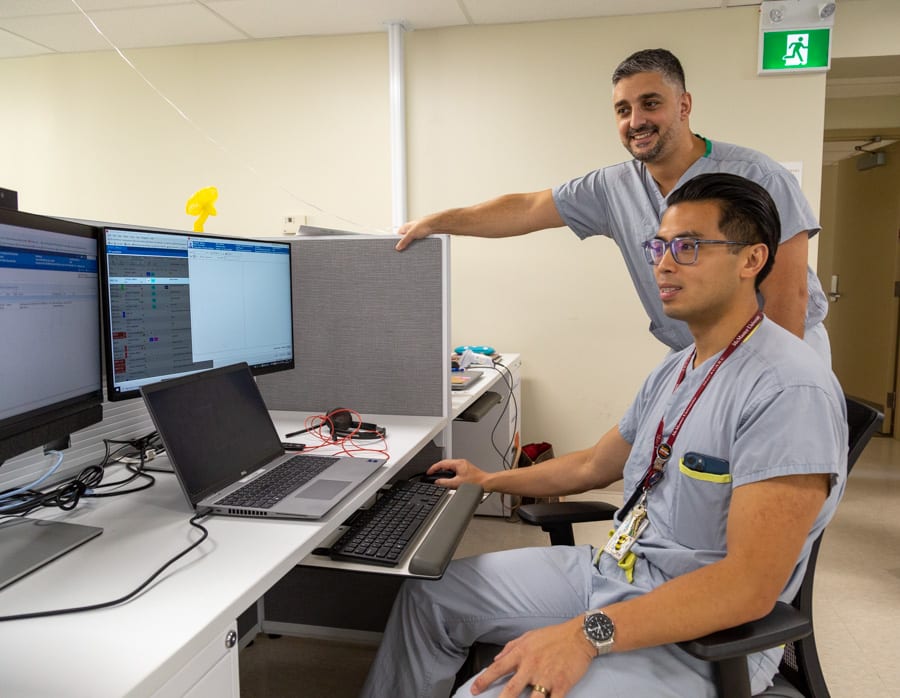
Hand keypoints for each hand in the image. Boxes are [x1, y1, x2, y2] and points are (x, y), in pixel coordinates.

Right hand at [395, 219, 430, 250]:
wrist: (436, 225)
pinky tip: (420, 248)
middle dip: (406, 246)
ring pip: (412, 244)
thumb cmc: (424, 224)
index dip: (397, 243)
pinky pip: (418, 244)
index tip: (397, 249)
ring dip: (413, 247)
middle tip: (406, 251)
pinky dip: (418, 247)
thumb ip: (404, 240)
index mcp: (404, 228)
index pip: (397, 237)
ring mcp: (416, 235)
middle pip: (405, 241)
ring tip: (414, 248)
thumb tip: (398, 247)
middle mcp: (410, 231)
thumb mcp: (411, 233)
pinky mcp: (421, 238)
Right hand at [425, 459, 485, 487]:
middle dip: (438, 469)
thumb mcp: (457, 483)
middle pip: (445, 464)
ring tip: (439, 477)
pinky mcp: (466, 470)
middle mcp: (461, 463)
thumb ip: (445, 482)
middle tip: (432, 474)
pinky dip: (449, 474)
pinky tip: (449, 480)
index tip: (429, 472)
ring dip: (444, 472)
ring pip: (450, 467)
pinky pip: (454, 470)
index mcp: (458, 463)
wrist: (487, 483)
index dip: (434, 468)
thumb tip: (437, 482)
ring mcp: (464, 466)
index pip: (442, 463)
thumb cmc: (477, 482)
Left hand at [471, 618, 594, 697]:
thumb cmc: (553, 635)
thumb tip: (496, 658)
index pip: (497, 668)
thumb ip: (510, 647)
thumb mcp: (528, 636)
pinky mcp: (561, 684)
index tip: (474, 690)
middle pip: (511, 690)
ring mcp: (546, 677)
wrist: (579, 636)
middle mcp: (531, 666)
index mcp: (521, 654)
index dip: (483, 680)